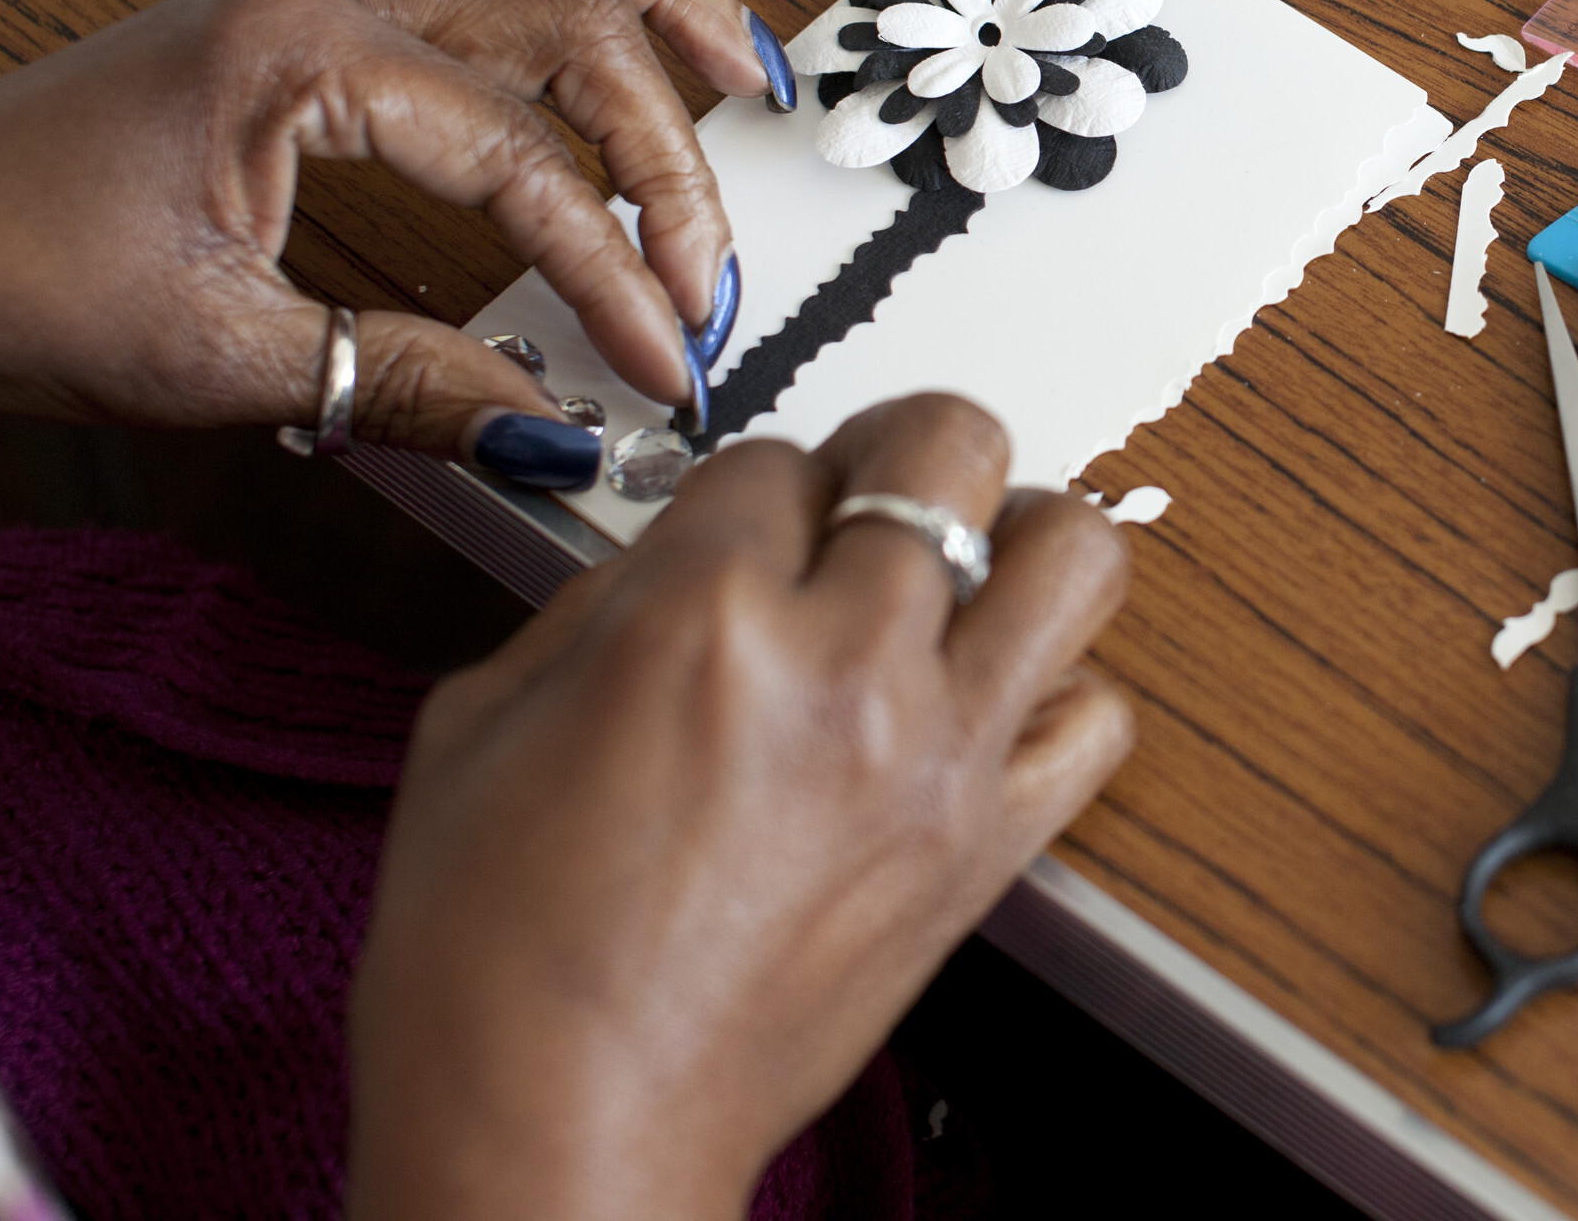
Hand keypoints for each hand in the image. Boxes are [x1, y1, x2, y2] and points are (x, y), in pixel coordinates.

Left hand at [0, 0, 796, 482]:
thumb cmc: (8, 272)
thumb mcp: (217, 359)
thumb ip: (405, 387)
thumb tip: (553, 428)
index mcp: (301, 50)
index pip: (527, 158)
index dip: (614, 270)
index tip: (659, 360)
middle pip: (571, 19)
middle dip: (666, 153)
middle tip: (707, 266)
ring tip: (735, 57)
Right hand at [345, 396, 1136, 1220]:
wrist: (564, 1135)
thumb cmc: (493, 969)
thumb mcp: (479, 725)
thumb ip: (601, 609)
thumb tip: (682, 555)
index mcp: (699, 620)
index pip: (775, 454)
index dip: (748, 490)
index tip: (735, 534)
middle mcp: (842, 667)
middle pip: (949, 442)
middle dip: (898, 452)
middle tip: (863, 502)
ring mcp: (937, 756)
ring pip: (1074, 550)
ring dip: (1015, 538)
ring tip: (956, 576)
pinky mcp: (991, 847)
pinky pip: (1098, 717)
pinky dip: (1057, 692)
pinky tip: (983, 706)